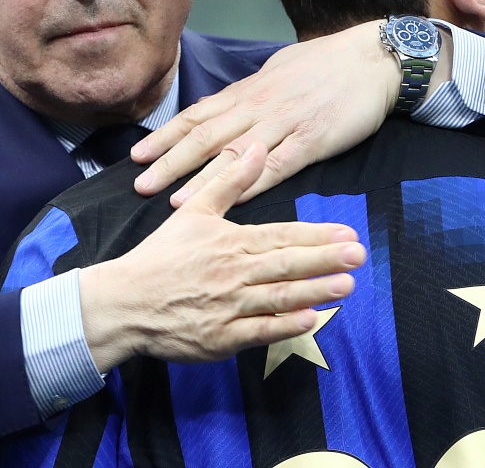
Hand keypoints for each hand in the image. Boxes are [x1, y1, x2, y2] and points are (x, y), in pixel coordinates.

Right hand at [78, 142, 365, 371]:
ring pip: (279, 298)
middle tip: (359, 256)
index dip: (317, 235)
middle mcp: (234, 272)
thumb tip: (255, 147)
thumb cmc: (161, 257)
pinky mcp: (221, 338)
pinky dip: (284, 327)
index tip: (348, 234)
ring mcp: (229, 307)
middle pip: (287, 264)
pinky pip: (259, 332)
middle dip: (325, 260)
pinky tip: (310, 321)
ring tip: (346, 286)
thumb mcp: (193, 212)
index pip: (281, 236)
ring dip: (314, 291)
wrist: (125, 302)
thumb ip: (229, 180)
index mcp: (230, 241)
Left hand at [131, 20, 452, 205]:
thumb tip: (220, 106)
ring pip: (235, 155)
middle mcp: (259, 107)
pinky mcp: (312, 141)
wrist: (372, 59)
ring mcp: (284, 124)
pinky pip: (277, 165)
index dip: (166, 136)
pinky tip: (234, 201)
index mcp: (249, 91)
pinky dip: (252, 184)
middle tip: (140, 183)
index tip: (138, 155)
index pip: (197, 115)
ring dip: (203, 179)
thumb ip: (248, 93)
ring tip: (175, 200)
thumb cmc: (326, 63)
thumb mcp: (277, 70)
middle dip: (170, 162)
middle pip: (206, 137)